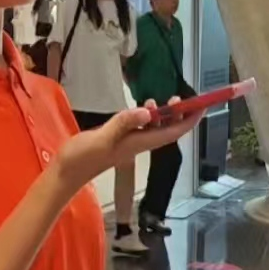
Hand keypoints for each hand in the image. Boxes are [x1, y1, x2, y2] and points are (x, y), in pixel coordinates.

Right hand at [55, 99, 198, 192]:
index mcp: (140, 143)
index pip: (173, 131)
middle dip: (182, 115)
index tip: (202, 107)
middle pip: (168, 129)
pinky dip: (148, 116)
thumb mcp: (103, 138)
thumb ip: (124, 123)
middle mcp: (140, 143)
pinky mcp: (120, 139)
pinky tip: (144, 107)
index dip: (189, 120)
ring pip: (156, 128)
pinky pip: (142, 127)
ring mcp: (130, 141)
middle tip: (186, 98)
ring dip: (166, 115)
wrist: (66, 172)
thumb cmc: (83, 157)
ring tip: (169, 100)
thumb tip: (149, 111)